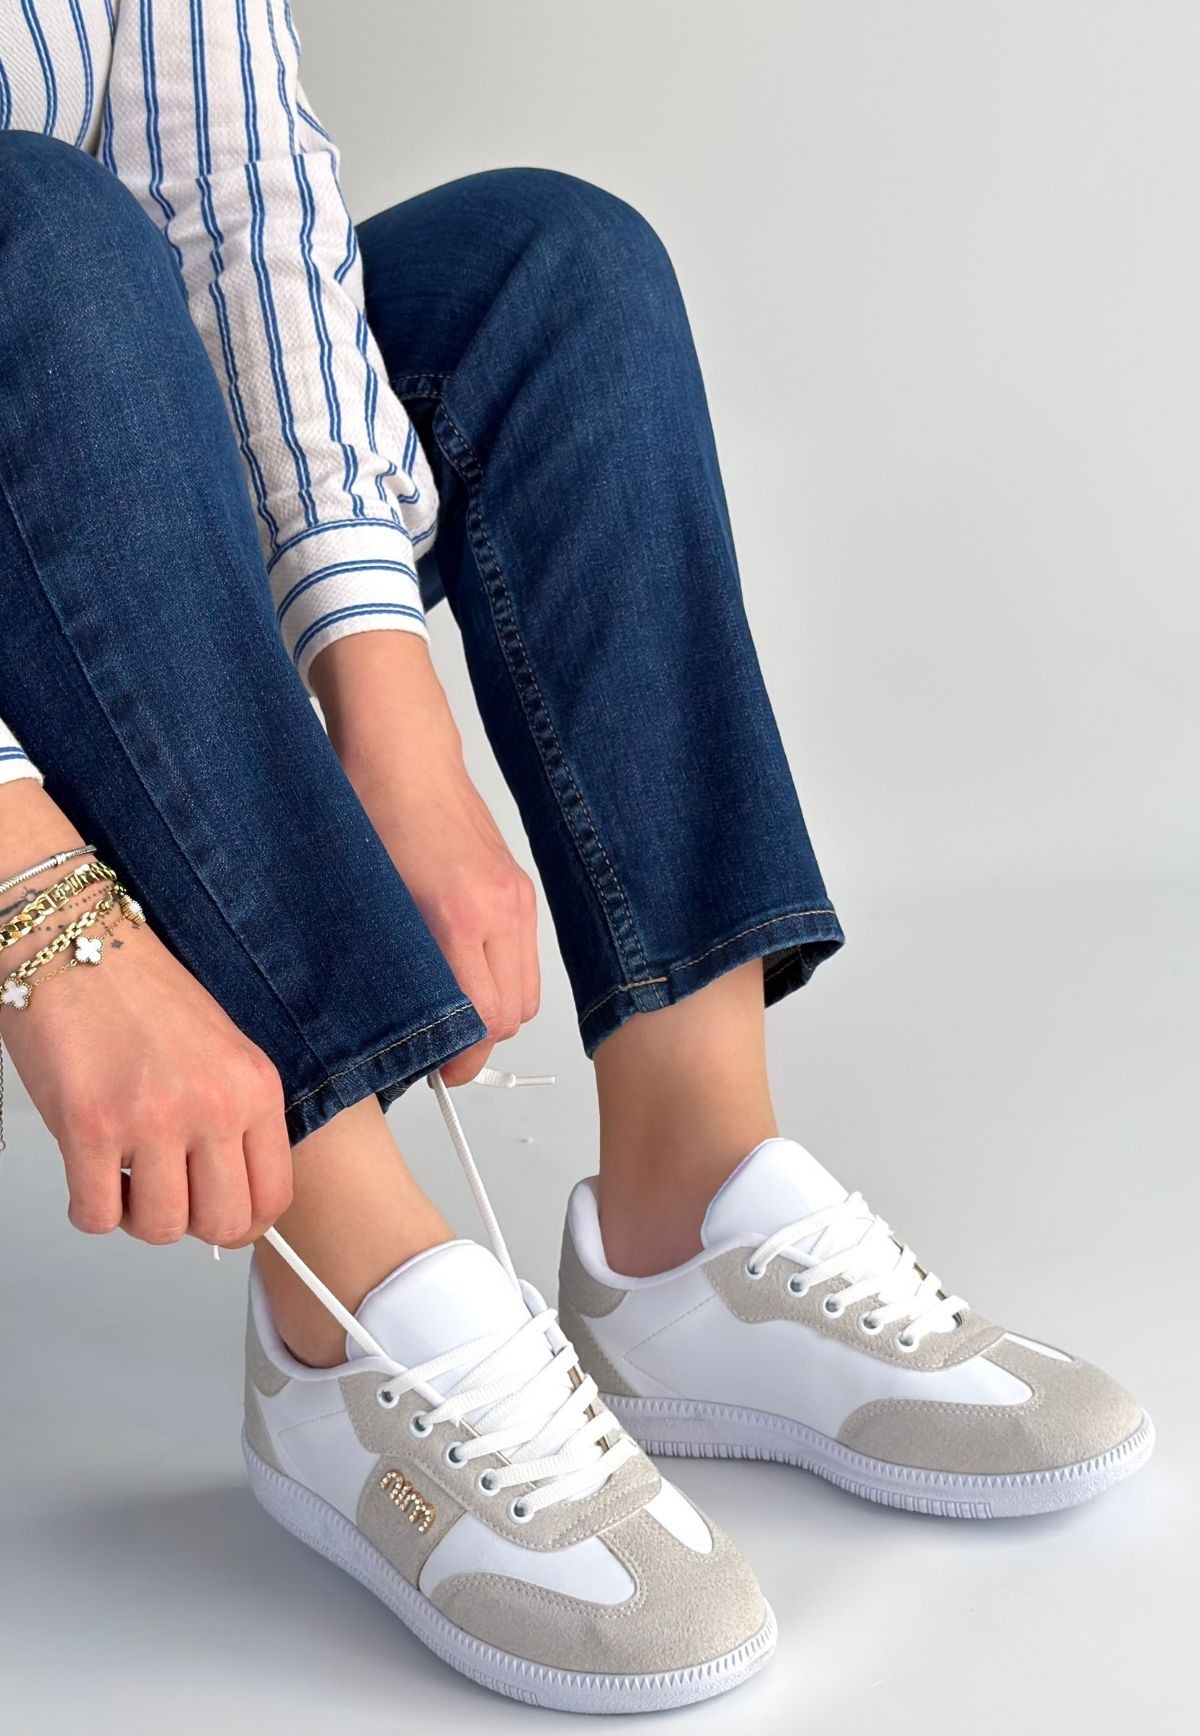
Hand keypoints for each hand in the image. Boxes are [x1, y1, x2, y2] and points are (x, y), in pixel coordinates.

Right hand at [0, 782, 291, 1245]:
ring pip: (160, 1228)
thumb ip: (232, 1117)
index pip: (274, 1195)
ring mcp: (153, 1119)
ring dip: (135, 1217)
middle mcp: (213, 1105)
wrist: (74, 944)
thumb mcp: (220, 1051)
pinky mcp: (90, 1127)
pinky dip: (89, 1209)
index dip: (243, 1221)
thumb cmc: (140, 993)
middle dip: (189, 1223)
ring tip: (122, 1179)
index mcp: (253, 1086)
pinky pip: (97, 1215)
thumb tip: (231, 1190)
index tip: (217, 1214)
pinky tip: (88, 1177)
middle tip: (164, 1197)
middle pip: (222, 1223)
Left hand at [311, 633, 539, 1084]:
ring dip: (495, 1011)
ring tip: (452, 1009)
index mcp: (457, 917)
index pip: (485, 1022)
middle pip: (513, 1016)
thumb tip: (395, 1030)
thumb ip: (389, 971)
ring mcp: (517, 897)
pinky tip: (464, 969)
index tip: (438, 1072)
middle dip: (480, 1042)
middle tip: (439, 1049)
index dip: (462, 1060)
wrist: (401, 753)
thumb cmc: (368, 814)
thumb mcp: (363, 904)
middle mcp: (499, 910)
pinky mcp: (521, 886)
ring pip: (526, 991)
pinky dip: (503, 976)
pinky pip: (526, 956)